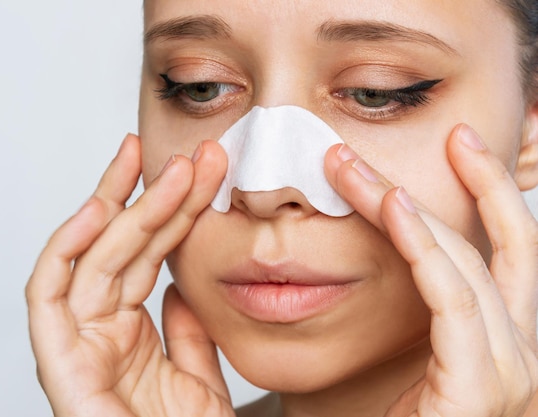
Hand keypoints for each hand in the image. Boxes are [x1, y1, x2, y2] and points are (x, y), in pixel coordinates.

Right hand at [26, 135, 233, 416]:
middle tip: (186, 156)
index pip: (148, 256)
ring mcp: (78, 342)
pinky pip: (49, 295)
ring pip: (95, 258)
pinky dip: (66, 250)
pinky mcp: (59, 362)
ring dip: (123, 207)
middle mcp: (100, 330)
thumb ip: (187, 329)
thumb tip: (182, 284)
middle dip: (154, 196)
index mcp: (129, 332)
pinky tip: (96, 209)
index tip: (195, 173)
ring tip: (152, 162)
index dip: (170, 211)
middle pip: (124, 247)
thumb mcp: (198, 375)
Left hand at [324, 125, 537, 416]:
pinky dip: (424, 248)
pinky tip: (393, 206)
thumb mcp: (394, 351)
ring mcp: (511, 375)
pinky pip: (453, 300)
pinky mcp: (482, 390)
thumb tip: (366, 233)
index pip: (506, 256)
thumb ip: (403, 300)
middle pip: (509, 249)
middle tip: (454, 132)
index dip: (492, 196)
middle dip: (481, 184)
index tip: (462, 148)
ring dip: (409, 206)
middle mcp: (520, 356)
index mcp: (500, 345)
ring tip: (355, 167)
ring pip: (468, 264)